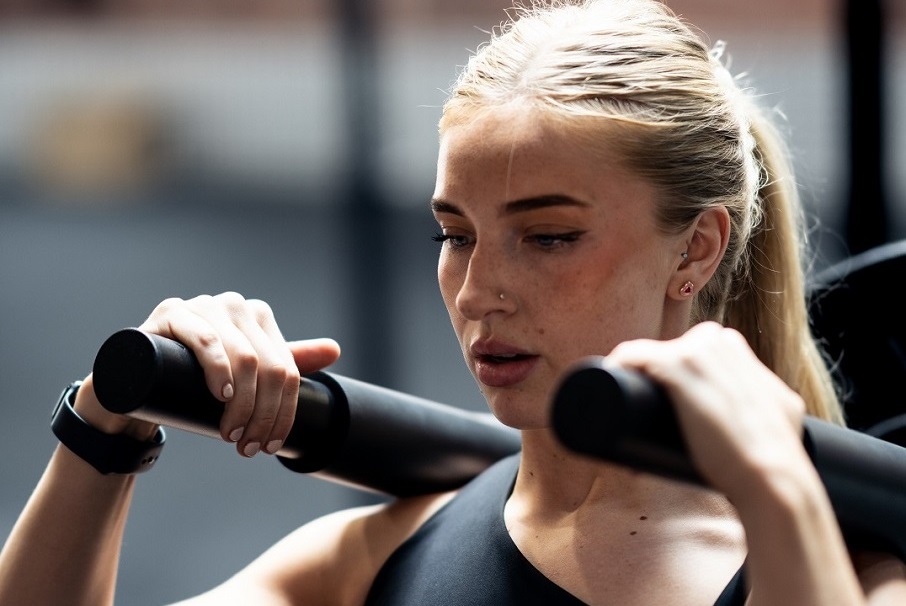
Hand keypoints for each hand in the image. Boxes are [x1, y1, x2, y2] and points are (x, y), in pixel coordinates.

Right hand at [77, 292, 340, 456]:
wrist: (135, 387)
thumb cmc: (194, 383)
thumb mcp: (245, 376)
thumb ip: (286, 360)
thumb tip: (335, 349)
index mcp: (258, 317)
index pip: (287, 369)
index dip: (283, 413)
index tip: (269, 446)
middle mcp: (235, 306)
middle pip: (268, 366)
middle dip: (262, 414)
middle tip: (246, 447)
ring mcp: (202, 305)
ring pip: (243, 356)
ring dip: (243, 403)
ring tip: (231, 433)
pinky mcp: (170, 313)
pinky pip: (203, 335)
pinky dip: (218, 367)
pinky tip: (221, 393)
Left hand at [605, 321, 808, 502]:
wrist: (774, 473)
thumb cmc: (779, 454)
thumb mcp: (783, 411)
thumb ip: (773, 404)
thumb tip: (760, 419)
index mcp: (738, 349)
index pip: (690, 351)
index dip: (671, 375)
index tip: (660, 401)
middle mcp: (718, 342)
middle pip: (668, 353)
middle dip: (653, 379)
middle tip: (642, 414)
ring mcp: (697, 352)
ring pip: (649, 355)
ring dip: (633, 376)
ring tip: (623, 407)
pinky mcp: (677, 367)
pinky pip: (635, 355)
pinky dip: (618, 364)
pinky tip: (608, 377)